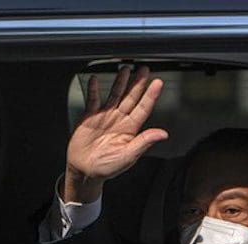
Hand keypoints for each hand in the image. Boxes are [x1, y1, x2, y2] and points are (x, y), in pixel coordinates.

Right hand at [63, 66, 167, 202]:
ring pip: (115, 95)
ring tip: (125, 69)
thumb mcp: (128, 156)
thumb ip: (143, 142)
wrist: (84, 171)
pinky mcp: (90, 117)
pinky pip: (93, 100)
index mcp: (130, 129)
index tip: (158, 83)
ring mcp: (105, 117)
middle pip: (131, 97)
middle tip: (144, 69)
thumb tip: (162, 134)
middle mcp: (119, 120)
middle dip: (138, 83)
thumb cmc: (107, 167)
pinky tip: (95, 79)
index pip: (143, 108)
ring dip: (120, 82)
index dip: (151, 95)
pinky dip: (93, 90)